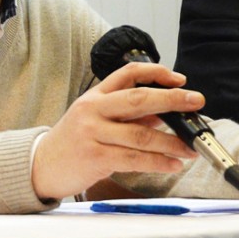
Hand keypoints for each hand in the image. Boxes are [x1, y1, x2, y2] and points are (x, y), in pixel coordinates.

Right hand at [31, 62, 202, 200]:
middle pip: (139, 99)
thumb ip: (127, 116)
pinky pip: (134, 159)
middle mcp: (93, 110)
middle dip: (172, 99)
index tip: (179, 80)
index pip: (128, 74)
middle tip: (196, 101)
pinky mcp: (95, 157)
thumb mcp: (96, 120)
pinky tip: (172, 164)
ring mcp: (93, 133)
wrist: (42, 165)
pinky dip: (158, 162)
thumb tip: (163, 115)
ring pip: (141, 135)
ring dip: (172, 142)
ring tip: (191, 148)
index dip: (156, 73)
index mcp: (95, 96)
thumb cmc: (73, 142)